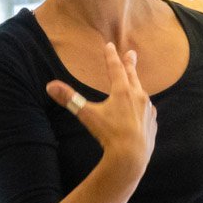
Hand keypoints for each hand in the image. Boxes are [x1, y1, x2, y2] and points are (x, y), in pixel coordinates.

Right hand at [44, 43, 157, 174]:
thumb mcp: (87, 115)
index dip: (111, 56)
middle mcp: (138, 97)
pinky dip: (143, 107)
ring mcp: (148, 110)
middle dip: (130, 64)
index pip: (115, 68)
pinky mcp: (152, 123)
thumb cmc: (109, 134)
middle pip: (132, 76)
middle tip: (131, 53)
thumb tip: (50, 86)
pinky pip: (147, 111)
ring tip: (135, 85)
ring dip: (136, 87)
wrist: (131, 156)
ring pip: (141, 94)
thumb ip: (69, 99)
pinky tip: (141, 111)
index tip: (110, 45)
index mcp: (122, 91)